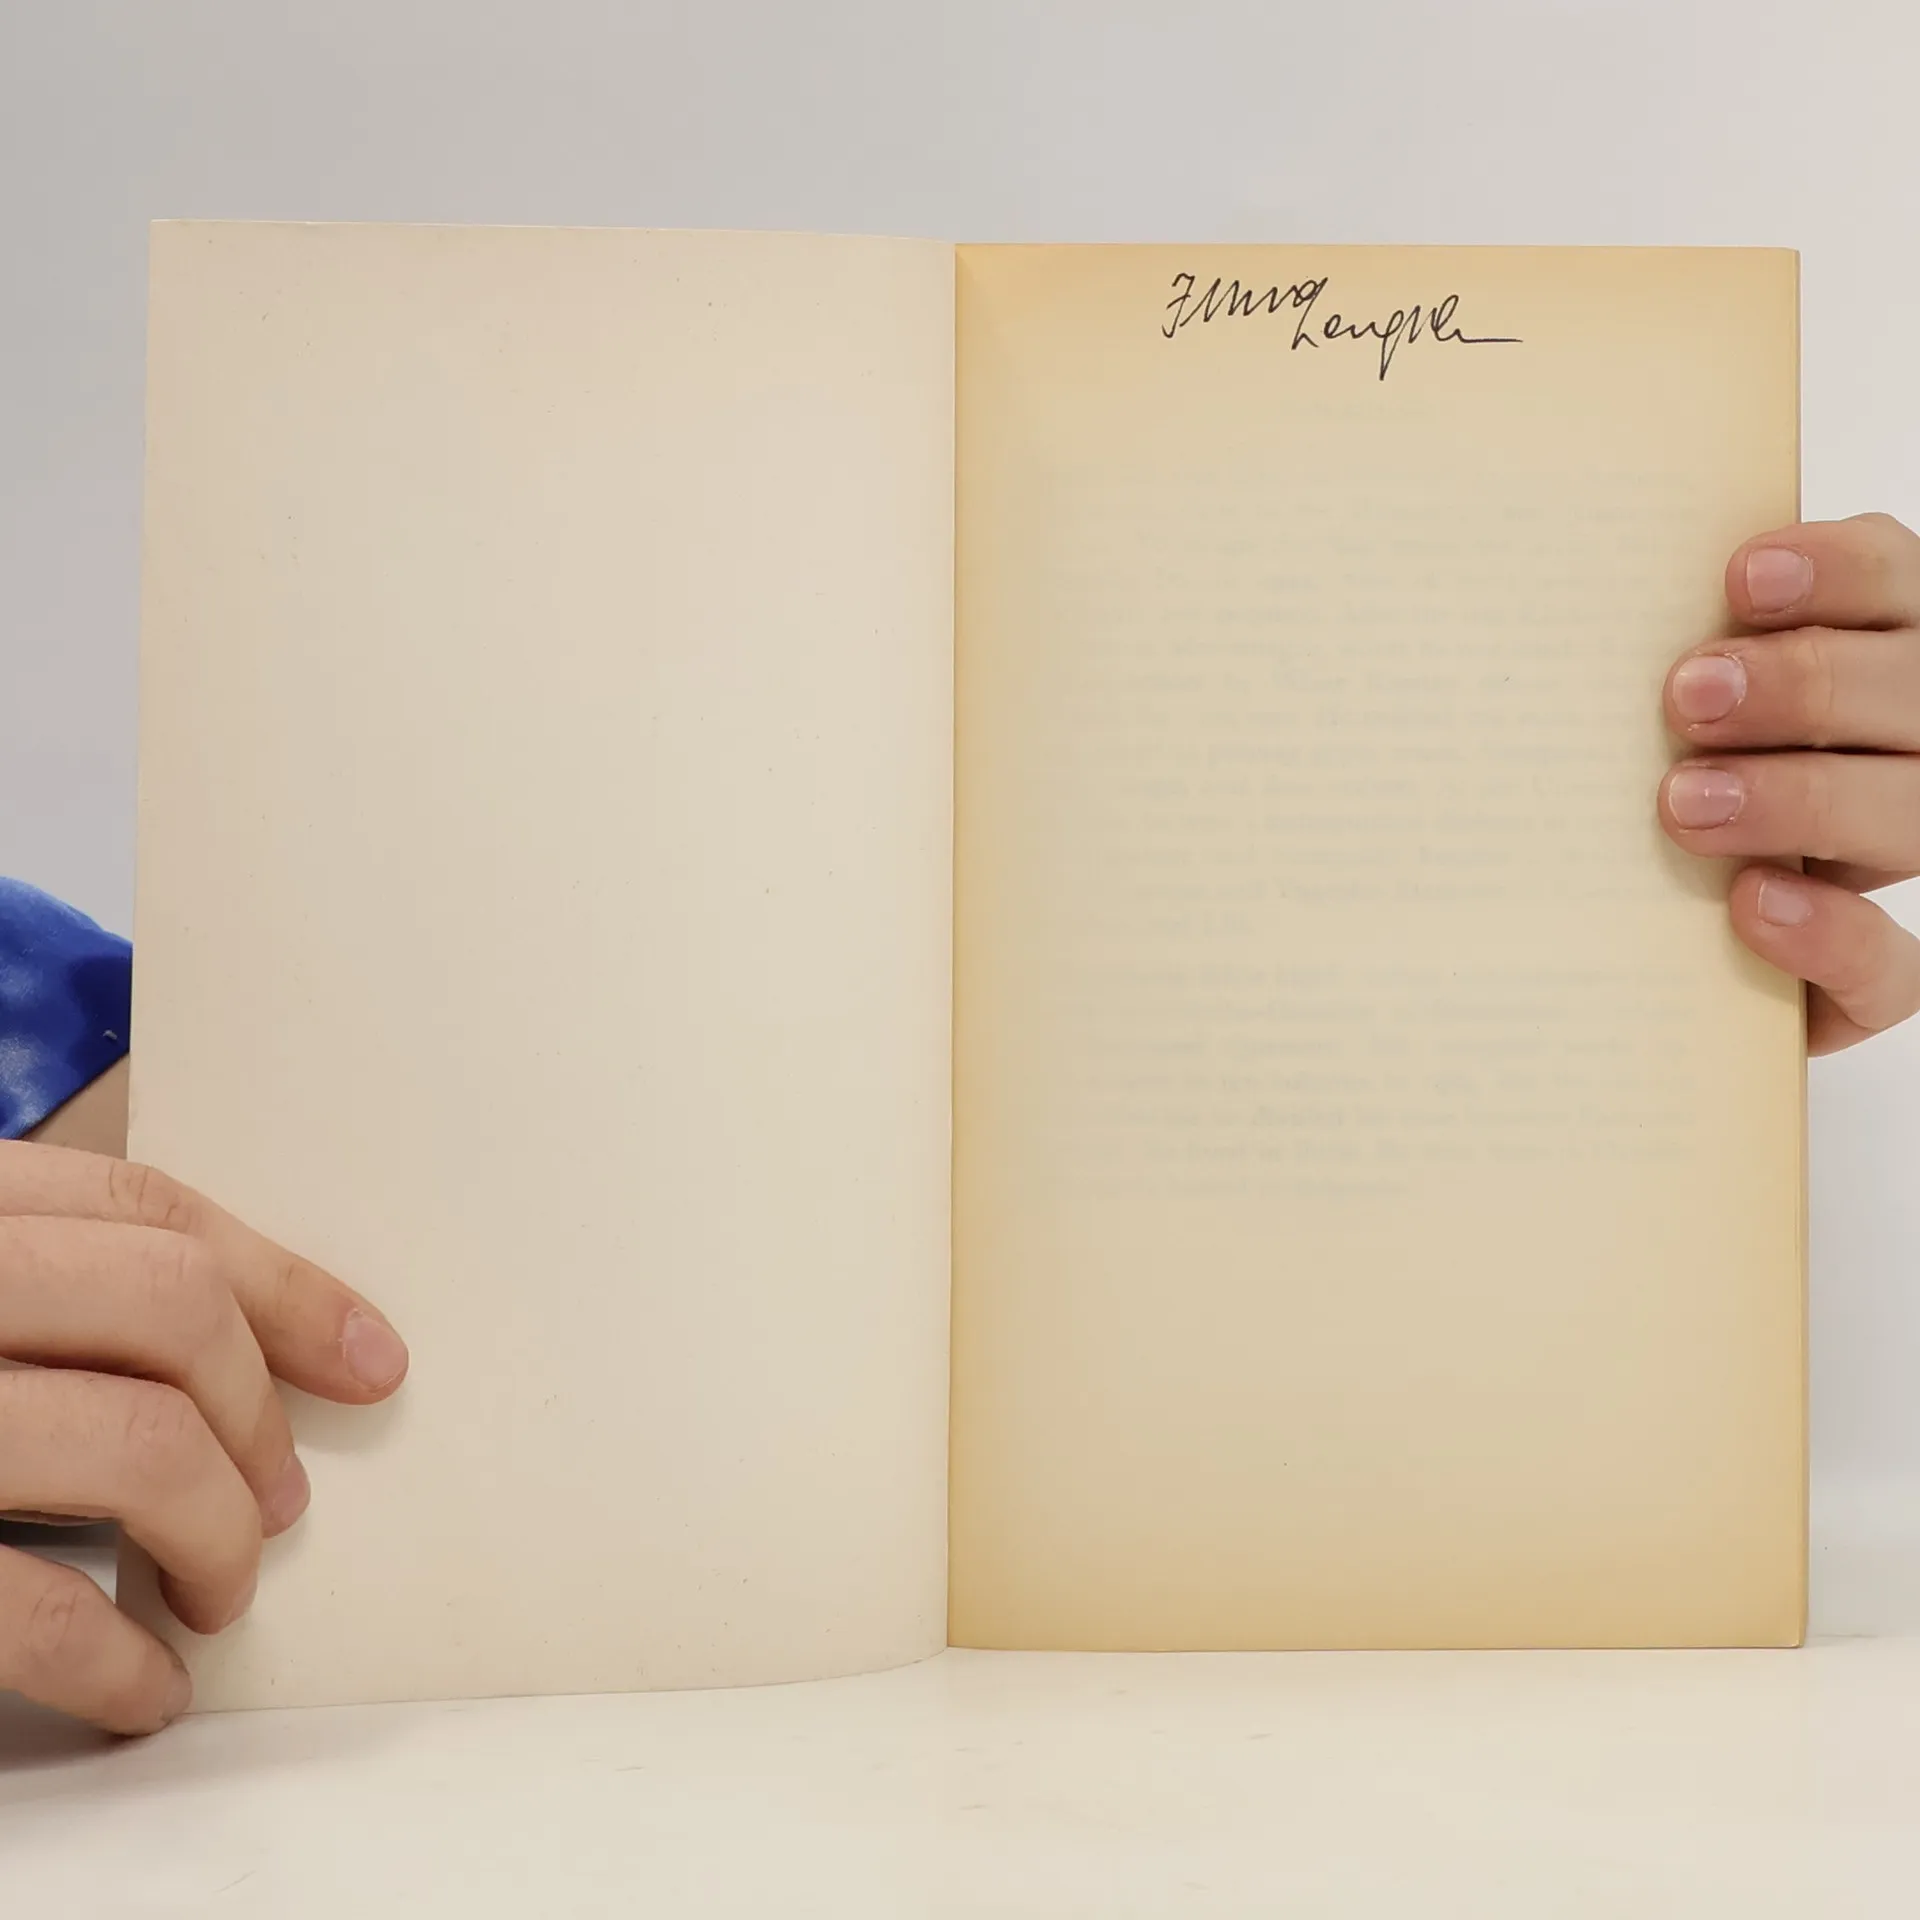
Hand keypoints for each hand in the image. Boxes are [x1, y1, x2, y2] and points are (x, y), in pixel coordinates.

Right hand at [0, 1140, 406, 1733]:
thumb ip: (23, 1282)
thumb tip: (234, 1343)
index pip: (145, 1205)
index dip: (284, 1281)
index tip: (368, 1357)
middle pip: (167, 1310)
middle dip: (259, 1414)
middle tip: (282, 1500)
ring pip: (134, 1445)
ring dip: (219, 1537)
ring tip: (220, 1591)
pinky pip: (31, 1611)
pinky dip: (121, 1664)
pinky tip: (142, 1688)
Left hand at [1662, 512, 1919, 1052]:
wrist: (1628, 950)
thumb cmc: (1636, 784)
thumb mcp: (1645, 712)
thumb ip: (1660, 661)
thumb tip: (1553, 616)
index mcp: (1868, 657)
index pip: (1892, 582)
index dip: (1839, 571)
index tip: (1740, 579)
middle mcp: (1905, 747)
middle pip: (1916, 693)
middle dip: (1807, 686)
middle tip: (1687, 697)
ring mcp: (1893, 853)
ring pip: (1910, 817)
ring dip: (1803, 800)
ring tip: (1686, 803)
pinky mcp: (1869, 974)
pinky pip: (1893, 967)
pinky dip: (1831, 934)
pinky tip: (1751, 905)